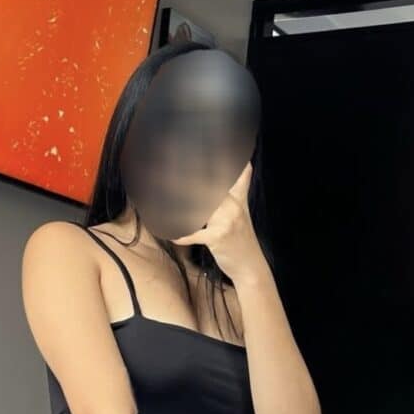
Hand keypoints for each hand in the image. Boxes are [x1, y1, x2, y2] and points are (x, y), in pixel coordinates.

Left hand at [171, 161, 268, 283]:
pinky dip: (181, 235)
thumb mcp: (242, 212)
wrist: (250, 266)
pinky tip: (172, 235)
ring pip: (199, 207)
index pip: (237, 171)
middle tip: (167, 172)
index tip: (205, 147)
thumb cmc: (241, 239)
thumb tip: (232, 172)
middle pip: (210, 185)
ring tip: (163, 199)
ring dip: (180, 208)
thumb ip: (235, 191)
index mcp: (239, 198)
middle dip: (188, 180)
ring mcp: (226, 221)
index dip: (226, 158)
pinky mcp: (218, 237)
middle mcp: (234, 205)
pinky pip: (194, 233)